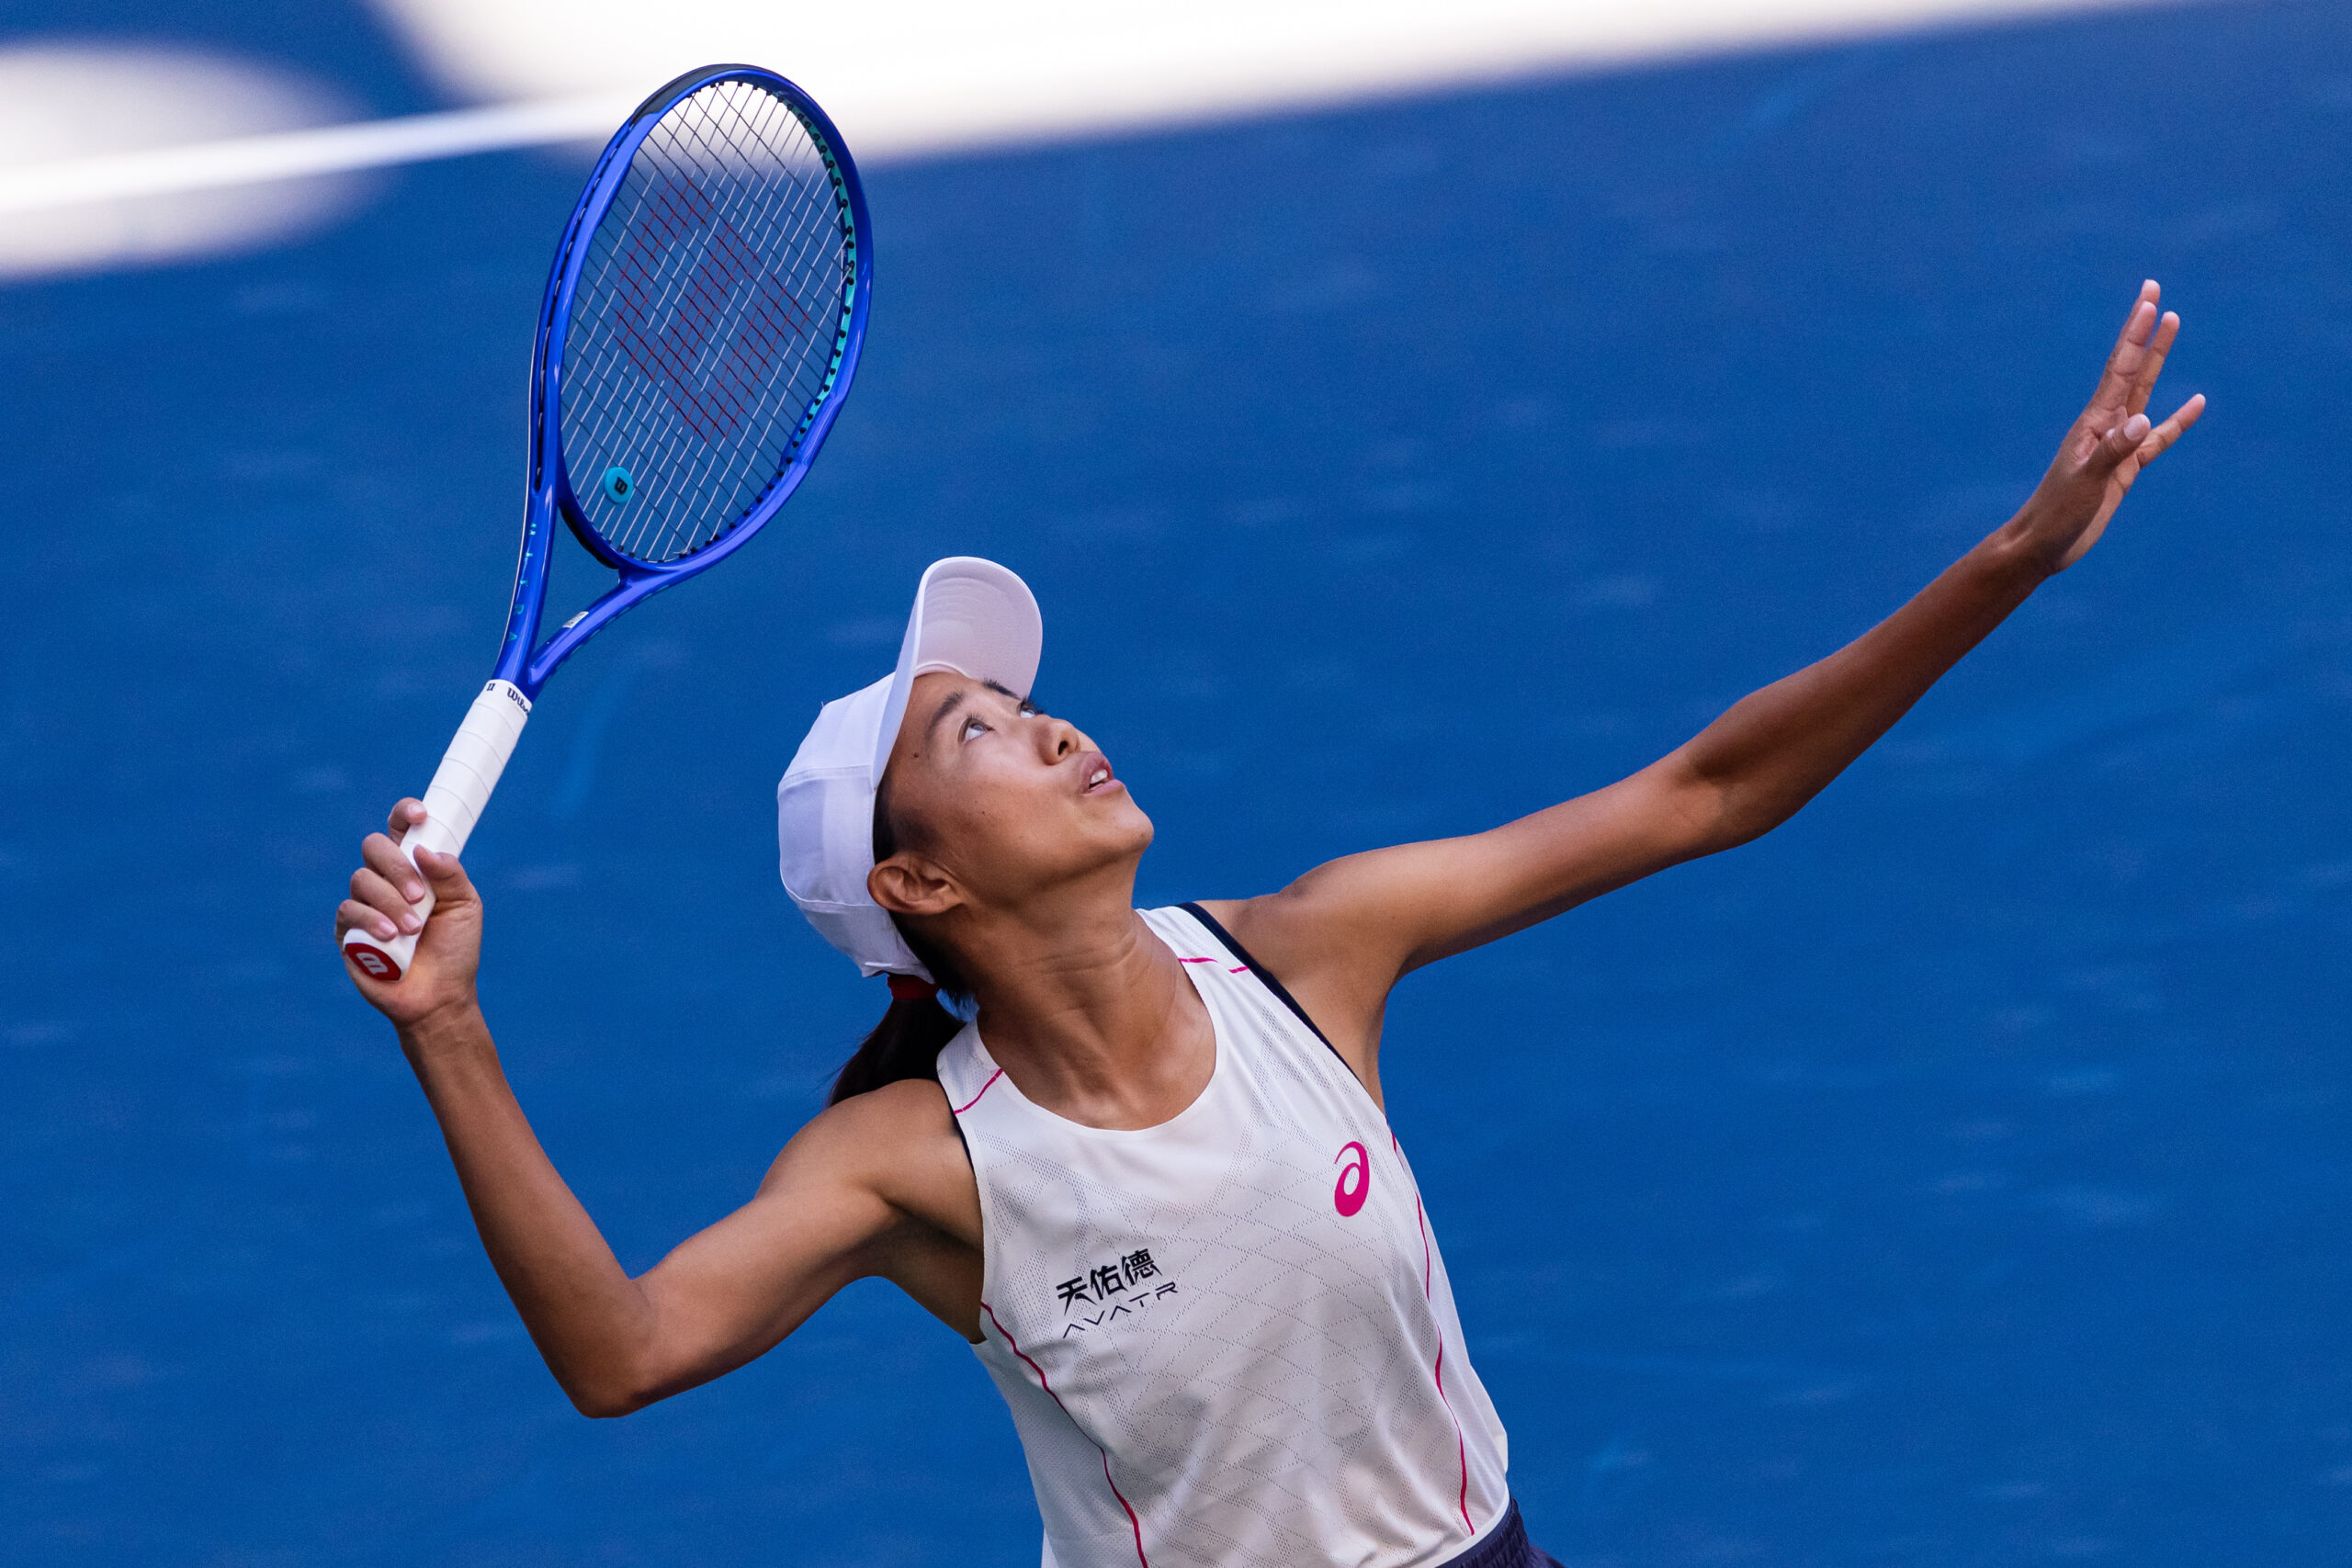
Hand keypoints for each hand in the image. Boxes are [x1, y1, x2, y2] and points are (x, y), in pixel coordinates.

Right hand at [336, 798, 483, 1031]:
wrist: (439, 996)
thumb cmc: (455, 950)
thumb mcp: (465, 907)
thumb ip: (450, 874)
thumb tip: (425, 849)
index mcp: (416, 868)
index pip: (402, 829)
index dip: (406, 814)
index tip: (421, 815)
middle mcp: (386, 880)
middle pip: (375, 847)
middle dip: (397, 867)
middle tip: (420, 896)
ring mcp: (365, 903)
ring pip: (363, 879)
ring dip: (391, 902)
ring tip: (414, 928)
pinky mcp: (348, 930)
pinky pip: (349, 910)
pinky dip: (372, 919)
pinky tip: (390, 936)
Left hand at [2013, 279, 2205, 572]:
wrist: (2042, 547)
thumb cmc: (2057, 514)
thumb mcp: (2087, 482)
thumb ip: (2113, 451)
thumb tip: (2143, 420)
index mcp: (2093, 423)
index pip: (2120, 369)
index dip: (2135, 335)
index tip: (2149, 300)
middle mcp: (2104, 426)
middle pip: (2131, 369)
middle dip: (2143, 332)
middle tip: (2153, 292)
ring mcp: (2116, 445)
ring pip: (2145, 394)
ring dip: (2158, 360)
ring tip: (2172, 325)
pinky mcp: (2125, 469)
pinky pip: (2158, 439)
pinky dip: (2177, 421)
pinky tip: (2197, 403)